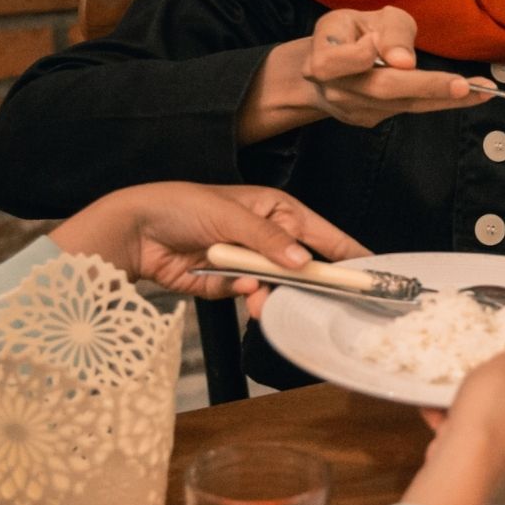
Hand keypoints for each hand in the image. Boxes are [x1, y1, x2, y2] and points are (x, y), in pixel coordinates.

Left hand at [47, 182, 367, 310]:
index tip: (370, 271)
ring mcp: (246, 260)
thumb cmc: (181, 205)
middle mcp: (266, 236)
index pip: (321, 233)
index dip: (346, 252)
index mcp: (275, 209)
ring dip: (270, 292)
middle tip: (316, 297)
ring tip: (260, 298)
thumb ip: (270, 241)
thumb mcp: (231, 216)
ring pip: (275, 285)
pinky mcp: (226, 282)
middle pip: (301, 265)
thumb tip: (303, 262)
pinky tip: (233, 286)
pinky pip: (248, 295)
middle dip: (304, 282)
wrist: (134, 231)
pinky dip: (242, 295)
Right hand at [300, 7, 488, 127]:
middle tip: (464, 84)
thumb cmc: (350, 32)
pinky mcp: (369, 120)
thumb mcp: (367, 17)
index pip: (333, 63)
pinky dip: (440, 101)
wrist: (323, 68)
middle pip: (381, 88)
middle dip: (426, 85)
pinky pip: (409, 109)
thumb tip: (402, 60)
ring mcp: (352, 109)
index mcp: (321, 55)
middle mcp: (334, 88)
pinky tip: (469, 94)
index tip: (373, 43)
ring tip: (485, 91)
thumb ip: (389, 33)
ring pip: (403, 104)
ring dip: (446, 98)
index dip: (355, 56)